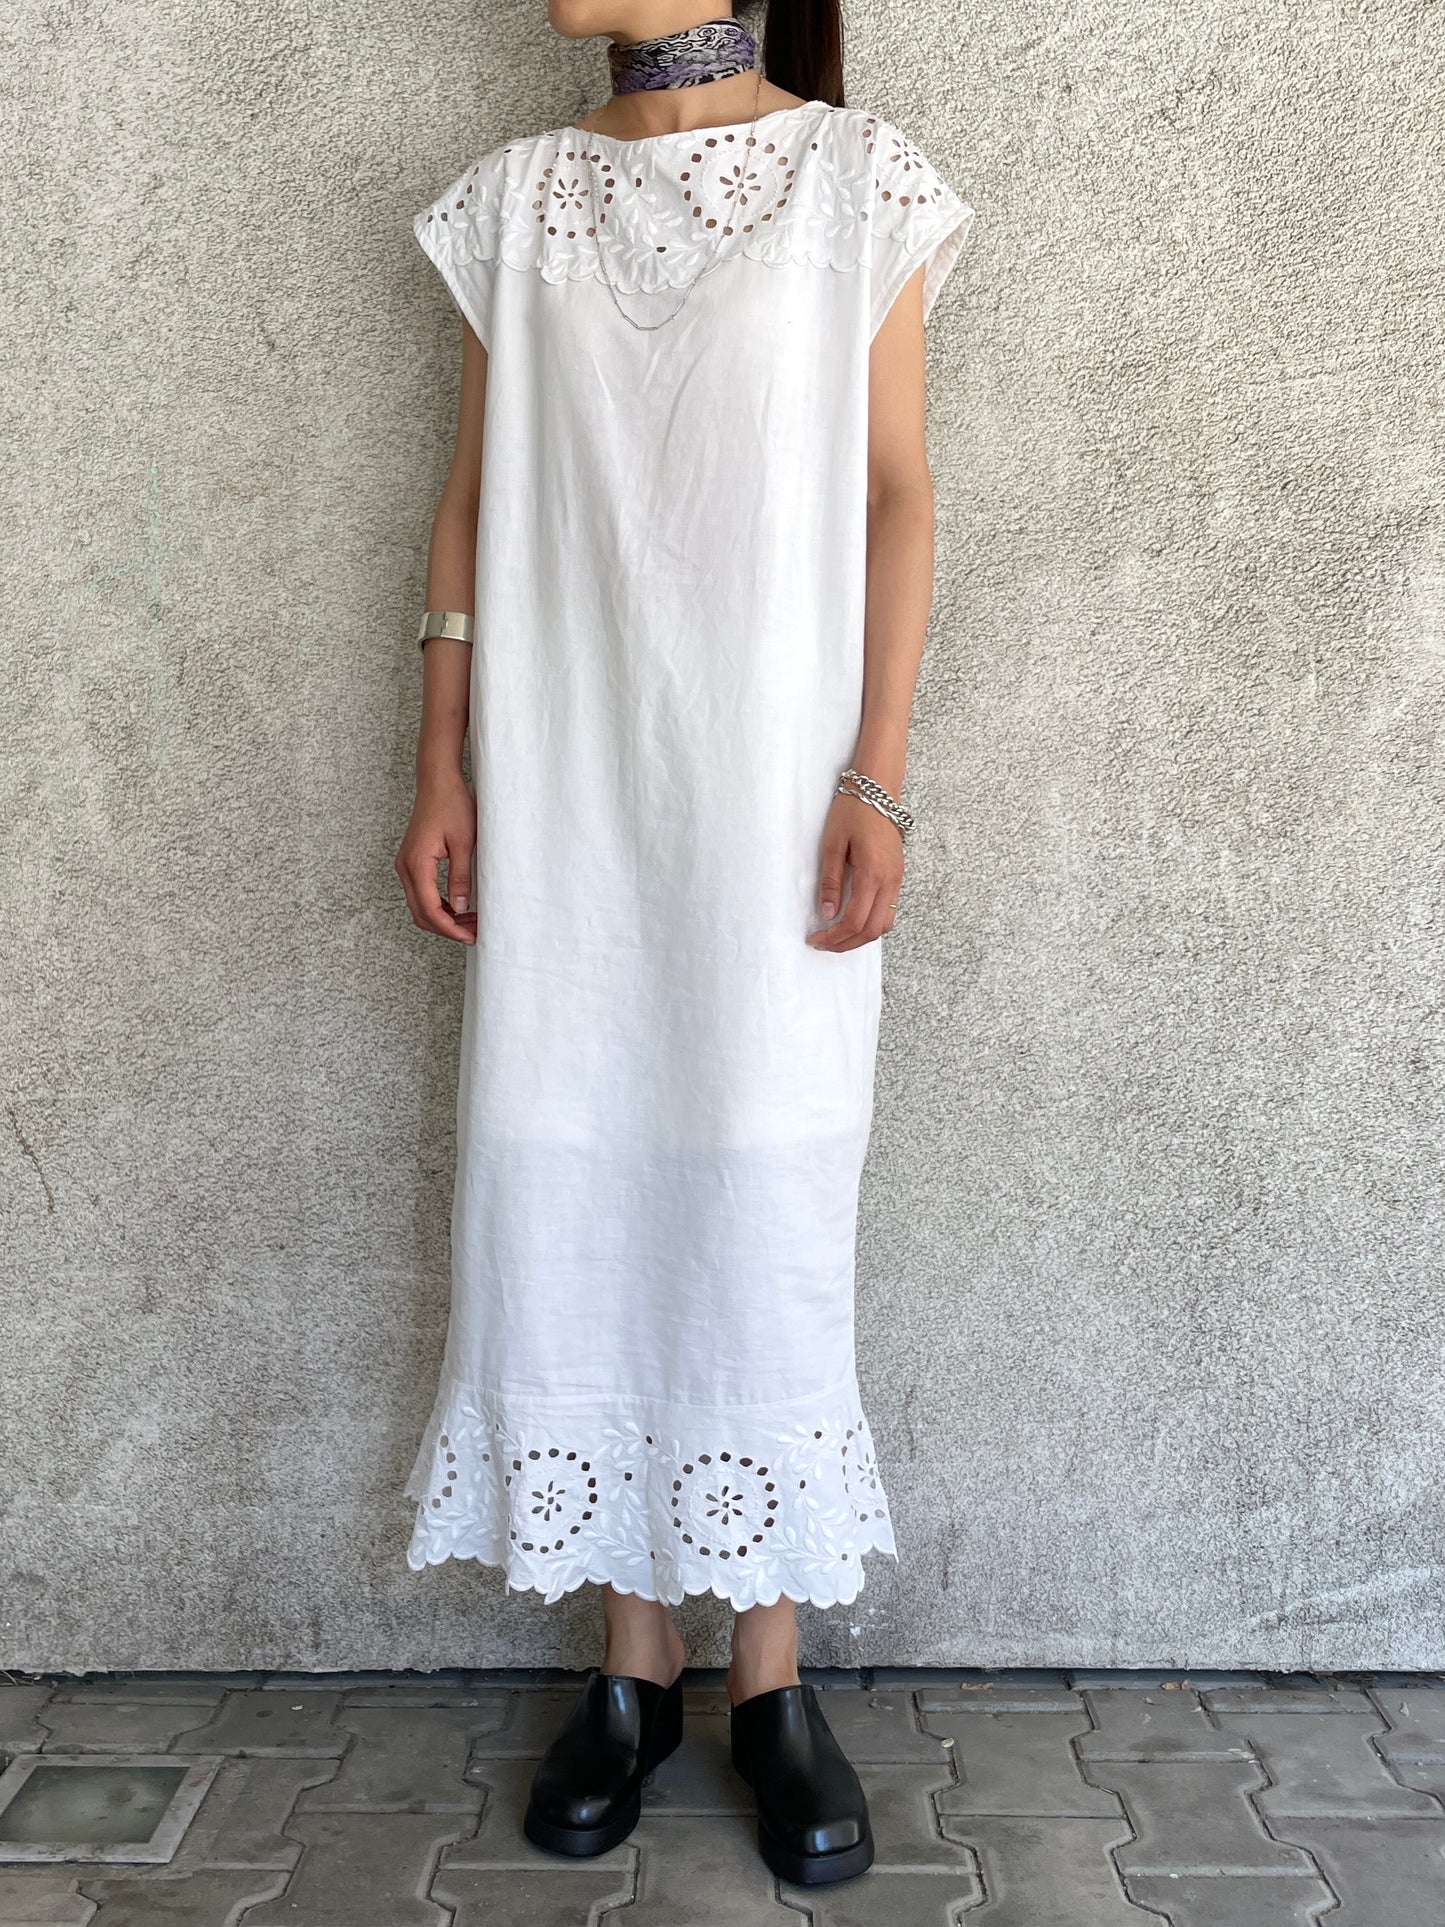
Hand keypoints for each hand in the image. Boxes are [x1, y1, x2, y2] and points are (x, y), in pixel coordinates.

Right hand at [395, 768, 476, 944]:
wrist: (438, 782)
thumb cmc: (452, 805)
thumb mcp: (465, 843)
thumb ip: (461, 878)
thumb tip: (461, 908)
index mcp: (417, 864)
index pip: (430, 909)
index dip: (450, 928)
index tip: (470, 936)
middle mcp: (405, 867)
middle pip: (421, 913)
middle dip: (447, 928)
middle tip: (474, 932)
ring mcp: (406, 865)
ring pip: (419, 905)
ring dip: (442, 918)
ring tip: (470, 922)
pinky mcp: (411, 862)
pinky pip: (420, 893)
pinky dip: (438, 906)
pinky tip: (459, 907)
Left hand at [805, 790, 903, 951]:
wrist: (878, 789)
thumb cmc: (852, 811)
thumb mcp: (832, 844)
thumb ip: (830, 881)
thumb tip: (828, 913)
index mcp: (873, 873)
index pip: (855, 920)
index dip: (834, 936)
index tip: (815, 938)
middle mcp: (891, 881)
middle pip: (873, 930)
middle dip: (847, 943)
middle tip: (823, 943)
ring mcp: (898, 879)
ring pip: (885, 924)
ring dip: (861, 936)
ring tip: (837, 937)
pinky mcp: (898, 876)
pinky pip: (889, 911)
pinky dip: (872, 923)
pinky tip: (853, 920)